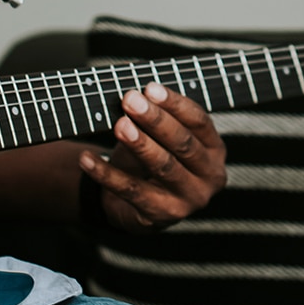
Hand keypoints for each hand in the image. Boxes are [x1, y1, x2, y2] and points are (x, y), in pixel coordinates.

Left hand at [79, 82, 225, 232]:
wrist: (134, 206)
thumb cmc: (150, 162)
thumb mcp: (159, 139)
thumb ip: (154, 121)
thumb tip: (135, 99)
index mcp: (214, 150)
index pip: (199, 121)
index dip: (175, 103)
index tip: (150, 87)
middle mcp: (209, 176)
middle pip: (183, 143)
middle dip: (155, 120)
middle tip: (130, 101)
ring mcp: (189, 200)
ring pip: (163, 167)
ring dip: (139, 144)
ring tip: (119, 125)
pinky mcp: (162, 216)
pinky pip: (132, 191)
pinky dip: (107, 173)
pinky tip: (89, 159)